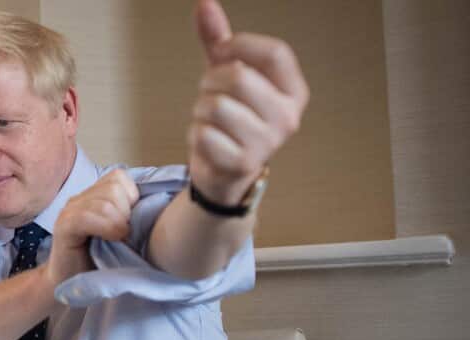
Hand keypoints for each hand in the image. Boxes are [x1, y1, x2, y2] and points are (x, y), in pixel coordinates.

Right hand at [48, 169, 139, 285]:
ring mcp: (69, 211)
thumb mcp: (123, 234)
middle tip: (124, 235)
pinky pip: (86, 216)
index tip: (131, 223)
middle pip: (114, 186)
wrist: (73, 286)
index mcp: (95, 196)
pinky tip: (112, 240)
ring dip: (118, 223)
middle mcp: (80, 199)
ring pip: (104, 201)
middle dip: (126, 211)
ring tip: (118, 240)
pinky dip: (106, 227)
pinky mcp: (63, 226)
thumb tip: (157, 203)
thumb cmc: (101, 263)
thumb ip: (133, 215)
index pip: (119, 177)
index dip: (132, 197)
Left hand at [188, 0, 309, 204]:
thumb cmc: (231, 118)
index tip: (219, 52)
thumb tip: (204, 2)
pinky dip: (195, 135)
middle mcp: (288, 116)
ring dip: (199, 111)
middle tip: (209, 94)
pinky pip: (203, 135)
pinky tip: (207, 142)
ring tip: (209, 120)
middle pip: (238, 77)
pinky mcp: (242, 164)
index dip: (240, 45)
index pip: (275, 53)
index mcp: (293, 91)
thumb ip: (218, 41)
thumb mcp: (228, 76)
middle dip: (210, 82)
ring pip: (215, 106)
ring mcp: (267, 143)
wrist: (225, 174)